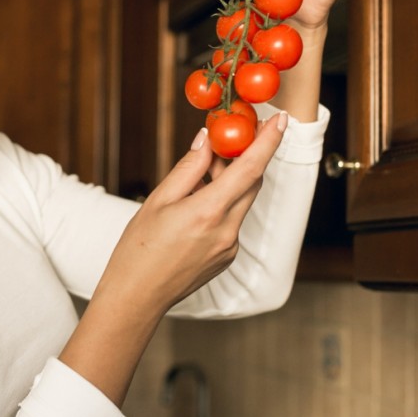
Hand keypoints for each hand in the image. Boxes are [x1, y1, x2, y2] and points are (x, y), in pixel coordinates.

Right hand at [95, 112, 287, 315]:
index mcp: (208, 212)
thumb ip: (189, 168)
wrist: (137, 296)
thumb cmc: (139, 250)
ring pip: (241, 201)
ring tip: (203, 172)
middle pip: (252, 183)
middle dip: (246, 157)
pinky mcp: (227, 256)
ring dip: (230, 181)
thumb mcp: (159, 200)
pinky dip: (222, 204)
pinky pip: (232, 220)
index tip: (280, 120)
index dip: (268, 141)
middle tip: (230, 137)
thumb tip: (207, 140)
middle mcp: (227, 231)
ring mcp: (230, 247)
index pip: (250, 168)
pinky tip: (196, 203)